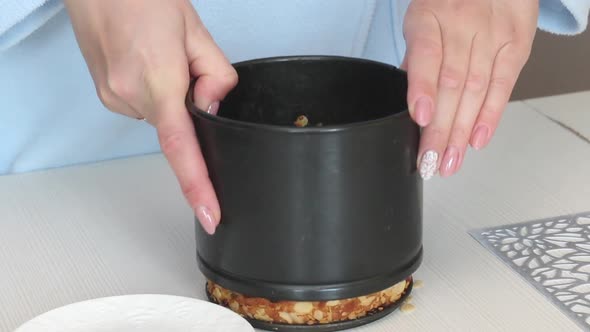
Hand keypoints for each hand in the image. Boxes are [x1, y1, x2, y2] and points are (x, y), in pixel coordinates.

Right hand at [64, 0, 237, 233]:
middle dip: (191, 105)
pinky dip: (155, 93)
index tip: (209, 215)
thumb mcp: (196, 31)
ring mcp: (114, 99)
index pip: (182, 147)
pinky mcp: (107, 96)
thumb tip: (212, 108)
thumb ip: (216, 75)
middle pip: (179, 125)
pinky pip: (144, 107)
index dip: (198, 186)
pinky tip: (149, 64)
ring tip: (161, 56)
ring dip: (171, 96)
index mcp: (158, 81)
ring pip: (162, 115)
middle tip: (184, 61)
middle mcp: (130, 97)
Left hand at [401, 0, 538, 178]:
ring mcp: (493, 36)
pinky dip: (490, 116)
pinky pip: (503, 85)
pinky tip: (477, 141)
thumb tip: (411, 99)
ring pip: (476, 92)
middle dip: (440, 129)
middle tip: (430, 162)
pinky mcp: (516, 45)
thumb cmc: (450, 0)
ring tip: (449, 162)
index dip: (423, 89)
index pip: (427, 56)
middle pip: (451, 84)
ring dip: (462, 133)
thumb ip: (417, 56)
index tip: (419, 118)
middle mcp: (462, 25)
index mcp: (430, 17)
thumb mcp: (423, 18)